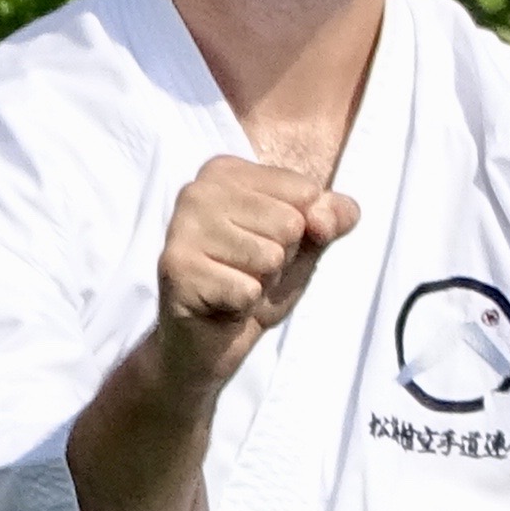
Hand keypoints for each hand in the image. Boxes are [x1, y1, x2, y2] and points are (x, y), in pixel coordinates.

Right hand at [150, 155, 356, 398]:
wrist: (212, 339)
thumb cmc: (257, 280)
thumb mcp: (308, 243)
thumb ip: (332, 217)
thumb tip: (326, 216)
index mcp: (226, 171)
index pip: (305, 191)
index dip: (303, 230)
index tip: (268, 243)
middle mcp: (197, 190)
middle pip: (289, 223)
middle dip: (281, 258)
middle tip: (249, 271)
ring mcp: (182, 228)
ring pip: (269, 256)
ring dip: (262, 282)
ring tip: (235, 284)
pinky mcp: (176, 269)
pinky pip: (247, 289)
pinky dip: (243, 305)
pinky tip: (220, 302)